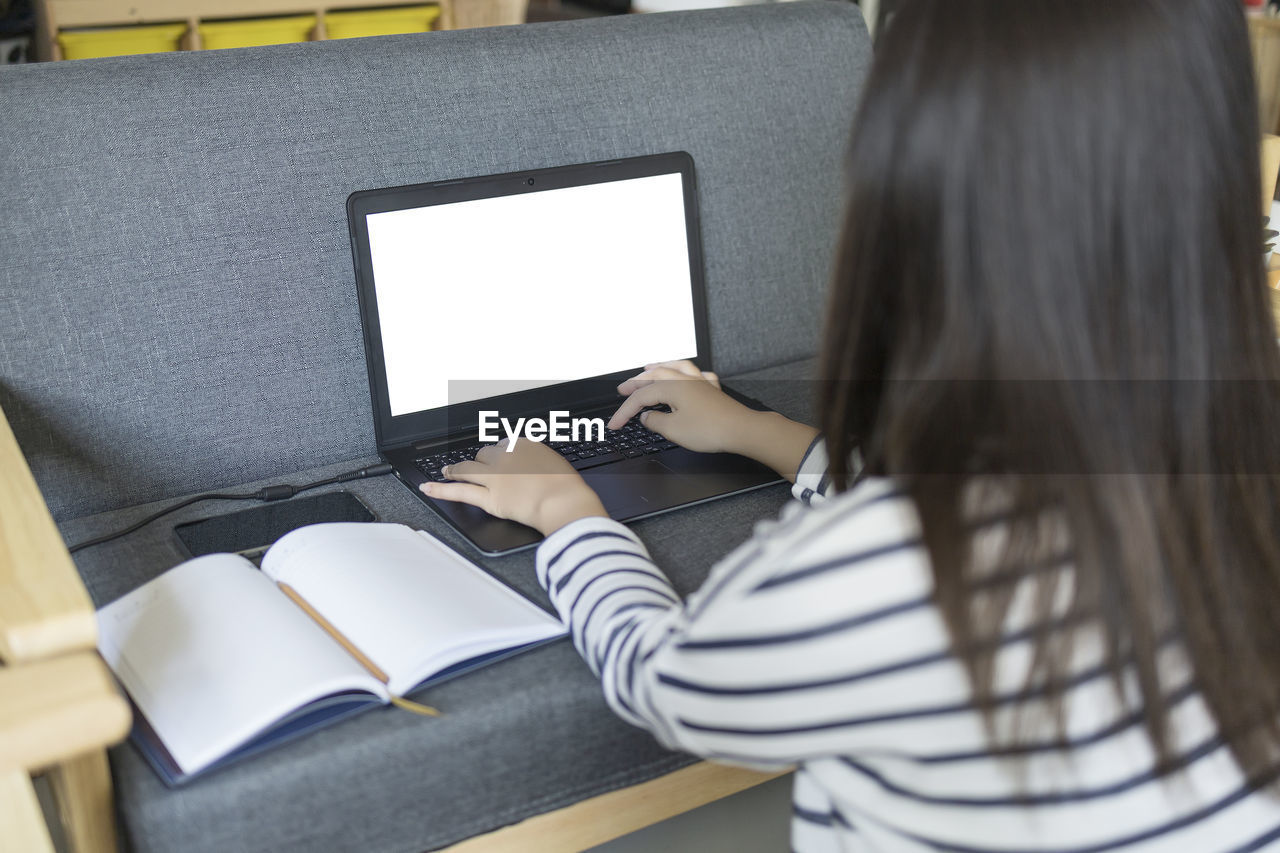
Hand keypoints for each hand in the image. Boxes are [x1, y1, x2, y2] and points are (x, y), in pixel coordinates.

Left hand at [421, 440, 607, 535]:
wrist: (564, 501)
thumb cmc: (566, 486)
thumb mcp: (556, 463)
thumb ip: (538, 462)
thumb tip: (531, 467)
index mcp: (522, 444)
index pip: (502, 445)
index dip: (498, 455)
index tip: (497, 459)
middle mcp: (504, 456)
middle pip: (483, 456)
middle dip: (479, 463)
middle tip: (476, 469)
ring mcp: (494, 476)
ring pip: (467, 469)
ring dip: (455, 470)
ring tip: (447, 472)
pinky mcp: (488, 497)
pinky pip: (460, 492)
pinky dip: (441, 490)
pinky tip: (429, 487)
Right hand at [608, 361, 754, 453]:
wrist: (741, 430)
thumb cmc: (710, 429)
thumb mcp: (674, 430)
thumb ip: (655, 422)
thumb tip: (647, 417)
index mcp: (671, 387)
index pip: (640, 398)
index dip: (624, 412)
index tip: (615, 424)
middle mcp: (684, 380)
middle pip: (653, 376)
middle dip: (635, 383)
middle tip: (621, 389)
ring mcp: (699, 382)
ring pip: (674, 367)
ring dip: (658, 367)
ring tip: (647, 367)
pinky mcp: (711, 390)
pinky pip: (695, 373)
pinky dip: (685, 371)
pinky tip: (685, 374)